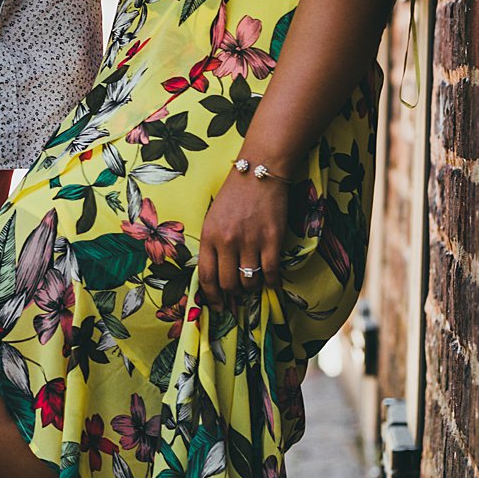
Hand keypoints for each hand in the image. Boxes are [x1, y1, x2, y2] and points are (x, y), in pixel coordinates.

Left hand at [197, 169, 289, 312]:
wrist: (260, 172)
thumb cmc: (235, 195)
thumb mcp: (213, 218)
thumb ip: (213, 245)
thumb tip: (217, 275)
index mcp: (210, 236)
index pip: (206, 277)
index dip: (211, 296)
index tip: (217, 305)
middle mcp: (227, 241)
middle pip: (228, 284)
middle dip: (233, 294)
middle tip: (239, 293)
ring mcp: (250, 241)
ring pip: (249, 281)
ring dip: (252, 287)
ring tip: (255, 282)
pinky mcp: (272, 239)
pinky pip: (271, 272)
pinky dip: (272, 282)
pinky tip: (272, 282)